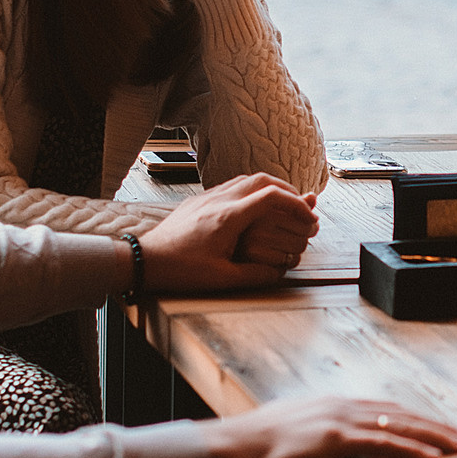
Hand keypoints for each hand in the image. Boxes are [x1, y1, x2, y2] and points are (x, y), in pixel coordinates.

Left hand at [139, 173, 318, 289]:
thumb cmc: (181, 270)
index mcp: (229, 217)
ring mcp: (208, 197)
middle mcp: (220, 200)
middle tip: (303, 205)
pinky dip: (252, 190)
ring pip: (247, 179)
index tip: (309, 216)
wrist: (146, 259)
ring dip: (270, 187)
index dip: (297, 204)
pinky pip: (232, 185)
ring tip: (283, 204)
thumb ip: (255, 274)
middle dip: (288, 190)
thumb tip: (279, 272)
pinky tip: (255, 206)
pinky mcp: (200, 200)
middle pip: (263, 180)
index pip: (272, 197)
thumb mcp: (222, 278)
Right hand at [204, 396, 456, 457]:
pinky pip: (381, 444)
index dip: (415, 421)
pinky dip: (410, 450)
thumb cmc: (252, 453)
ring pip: (398, 426)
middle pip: (400, 414)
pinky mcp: (332, 439)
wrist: (228, 450)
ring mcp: (337, 420)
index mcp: (331, 406)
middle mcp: (339, 406)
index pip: (384, 410)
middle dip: (435, 427)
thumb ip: (311, 447)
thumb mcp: (290, 442)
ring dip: (434, 437)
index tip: (439, 431)